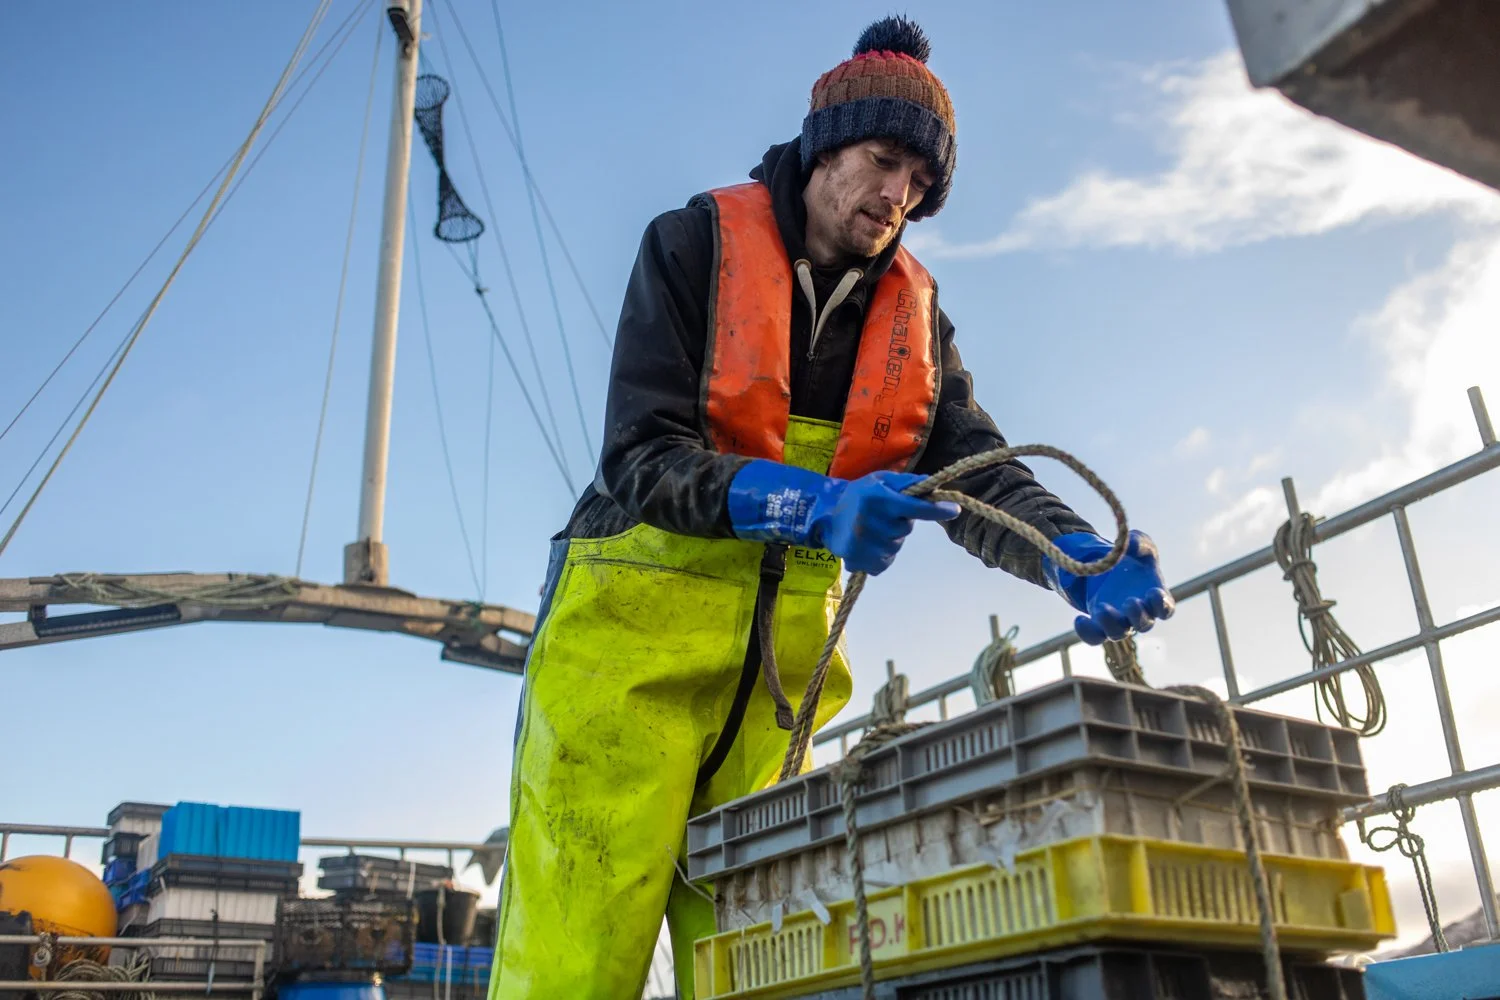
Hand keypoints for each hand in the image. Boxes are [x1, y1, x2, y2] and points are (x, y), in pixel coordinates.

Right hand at [728, 462, 958, 574]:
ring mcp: (864, 544)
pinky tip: (868, 543)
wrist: (824, 516)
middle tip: (883, 514)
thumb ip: (906, 483)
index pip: (914, 507)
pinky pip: (886, 561)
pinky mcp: (860, 561)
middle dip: (900, 521)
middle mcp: (871, 521)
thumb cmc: (857, 494)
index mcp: (878, 499)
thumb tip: (933, 486)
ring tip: (872, 528)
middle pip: (906, 528)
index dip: (936, 509)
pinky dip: (882, 553)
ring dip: (890, 538)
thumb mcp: (880, 480)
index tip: (954, 509)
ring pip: (896, 545)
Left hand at [1042, 530, 1174, 644]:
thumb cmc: (1133, 559)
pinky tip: (1079, 620)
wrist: (1107, 568)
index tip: (1154, 593)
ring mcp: (1119, 622)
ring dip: (1111, 623)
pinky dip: (1087, 633)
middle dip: (1138, 616)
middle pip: (1143, 624)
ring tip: (1101, 608)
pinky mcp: (1099, 625)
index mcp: (1155, 598)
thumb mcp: (1139, 544)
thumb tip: (1131, 543)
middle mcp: (1139, 615)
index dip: (1162, 605)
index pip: (1166, 609)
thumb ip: (1139, 541)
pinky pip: (1095, 637)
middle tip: (1129, 601)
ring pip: (1118, 633)